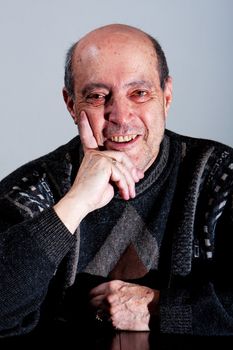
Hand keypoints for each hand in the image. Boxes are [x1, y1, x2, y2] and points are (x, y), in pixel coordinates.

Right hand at [54, 111, 143, 232]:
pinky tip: (124, 194)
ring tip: (129, 194)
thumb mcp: (108, 183)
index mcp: (91, 156)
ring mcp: (98, 157)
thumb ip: (118, 174)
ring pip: (123, 165)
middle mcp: (93, 154)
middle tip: (138, 180)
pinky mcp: (102, 162)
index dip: (85, 126)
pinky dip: (125, 185)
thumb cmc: (92, 196)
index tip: (83, 113)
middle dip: (131, 169)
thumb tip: (135, 175)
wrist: (81, 203)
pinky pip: (121, 172)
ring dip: (129, 182)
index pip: (88, 138)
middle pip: (120, 156)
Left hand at [89, 280, 159, 330]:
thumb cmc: (141, 295)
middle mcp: (109, 298)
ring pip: (95, 314)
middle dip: (91, 306)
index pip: (92, 292)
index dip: (91, 297)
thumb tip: (100, 294)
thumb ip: (111, 289)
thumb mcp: (125, 285)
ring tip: (102, 315)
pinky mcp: (114, 323)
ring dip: (97, 315)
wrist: (153, 307)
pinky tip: (109, 320)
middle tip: (93, 308)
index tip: (91, 299)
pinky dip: (104, 322)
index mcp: (111, 286)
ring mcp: (111, 312)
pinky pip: (103, 323)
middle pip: (91, 303)